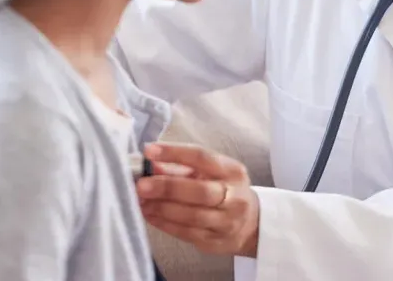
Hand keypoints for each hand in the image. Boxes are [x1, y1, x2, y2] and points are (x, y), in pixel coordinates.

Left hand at [137, 143, 259, 257]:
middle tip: (141, 185)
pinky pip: (186, 233)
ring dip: (162, 208)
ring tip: (141, 201)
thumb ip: (179, 168)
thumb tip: (148, 164)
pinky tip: (149, 215)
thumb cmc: (224, 190)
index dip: (174, 153)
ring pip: (192, 216)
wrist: (251, 224)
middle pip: (200, 191)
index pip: (202, 157)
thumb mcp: (210, 173)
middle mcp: (234, 196)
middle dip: (167, 187)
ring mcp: (227, 222)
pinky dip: (164, 223)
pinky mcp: (215, 242)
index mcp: (232, 171)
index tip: (149, 151)